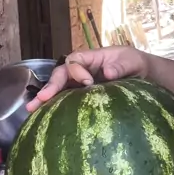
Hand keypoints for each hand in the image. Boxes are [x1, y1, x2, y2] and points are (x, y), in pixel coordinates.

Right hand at [26, 46, 147, 111]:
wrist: (142, 74)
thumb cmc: (135, 64)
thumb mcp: (131, 62)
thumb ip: (120, 67)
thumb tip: (108, 73)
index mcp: (91, 57)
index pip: (75, 60)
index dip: (77, 70)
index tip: (88, 82)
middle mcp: (81, 69)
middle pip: (61, 74)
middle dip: (51, 85)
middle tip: (42, 98)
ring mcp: (80, 83)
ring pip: (59, 87)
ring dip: (45, 97)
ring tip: (31, 109)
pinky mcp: (82, 96)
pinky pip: (66, 99)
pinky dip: (55, 106)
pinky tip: (44, 116)